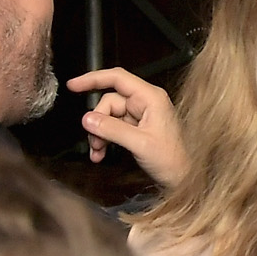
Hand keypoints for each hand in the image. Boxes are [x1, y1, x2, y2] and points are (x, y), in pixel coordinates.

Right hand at [69, 66, 189, 188]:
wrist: (183, 177)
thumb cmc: (170, 158)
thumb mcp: (139, 143)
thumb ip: (112, 129)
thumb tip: (87, 118)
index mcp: (150, 97)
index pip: (118, 78)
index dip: (93, 78)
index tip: (72, 85)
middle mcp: (145, 101)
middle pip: (109, 102)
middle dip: (97, 122)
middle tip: (94, 144)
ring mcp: (141, 114)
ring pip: (108, 116)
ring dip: (99, 134)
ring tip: (98, 152)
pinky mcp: (137, 127)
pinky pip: (113, 127)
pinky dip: (104, 139)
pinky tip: (100, 154)